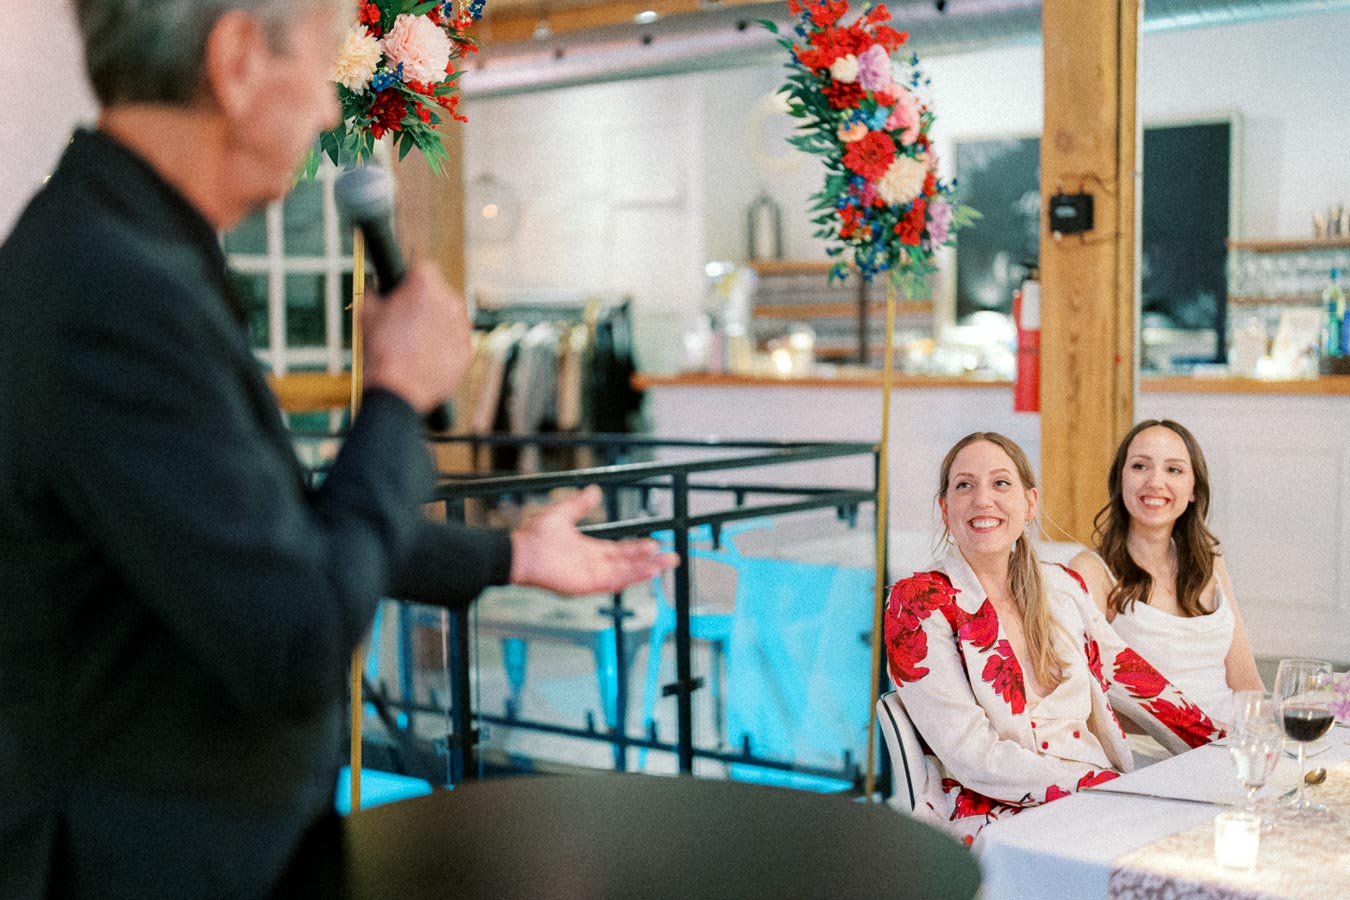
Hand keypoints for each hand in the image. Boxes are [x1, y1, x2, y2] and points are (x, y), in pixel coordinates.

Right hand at [361, 261, 470, 413]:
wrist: (398, 391)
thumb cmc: (381, 352)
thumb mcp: (366, 314)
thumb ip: (375, 293)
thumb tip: (377, 290)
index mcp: (425, 285)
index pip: (421, 268)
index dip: (408, 280)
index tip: (403, 290)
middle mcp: (449, 301)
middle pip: (438, 293)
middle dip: (424, 303)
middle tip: (405, 321)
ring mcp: (461, 327)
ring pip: (449, 317)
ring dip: (436, 324)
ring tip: (414, 343)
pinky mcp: (467, 351)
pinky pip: (456, 341)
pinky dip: (445, 346)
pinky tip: (426, 357)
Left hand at [509, 486, 678, 594]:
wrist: (521, 551)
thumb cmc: (536, 536)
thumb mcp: (563, 513)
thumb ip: (580, 504)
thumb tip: (594, 491)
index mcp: (590, 550)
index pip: (620, 551)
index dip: (638, 548)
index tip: (655, 543)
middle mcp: (593, 564)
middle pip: (628, 564)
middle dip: (650, 561)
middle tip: (671, 557)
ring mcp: (591, 576)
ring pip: (625, 574)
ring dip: (646, 569)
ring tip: (666, 564)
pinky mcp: (587, 585)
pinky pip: (614, 582)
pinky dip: (632, 576)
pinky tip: (647, 572)